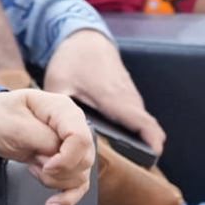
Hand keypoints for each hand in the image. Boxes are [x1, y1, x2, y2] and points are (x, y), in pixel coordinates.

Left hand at [0, 89, 93, 204]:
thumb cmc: (1, 116)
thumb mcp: (15, 124)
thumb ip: (41, 138)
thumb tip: (58, 154)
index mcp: (63, 110)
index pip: (81, 138)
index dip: (66, 158)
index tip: (46, 166)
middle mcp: (74, 126)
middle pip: (84, 159)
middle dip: (57, 170)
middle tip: (34, 161)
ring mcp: (73, 145)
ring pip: (80, 175)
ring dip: (54, 180)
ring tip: (33, 166)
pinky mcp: (68, 162)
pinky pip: (78, 185)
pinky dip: (67, 197)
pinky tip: (52, 204)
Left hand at [43, 29, 165, 153]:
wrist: (84, 38)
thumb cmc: (72, 60)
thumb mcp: (58, 85)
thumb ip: (59, 111)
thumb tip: (53, 136)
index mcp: (116, 99)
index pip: (146, 126)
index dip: (151, 145)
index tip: (147, 161)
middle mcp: (130, 99)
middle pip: (145, 131)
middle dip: (136, 151)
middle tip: (114, 167)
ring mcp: (131, 97)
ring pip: (139, 125)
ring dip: (132, 140)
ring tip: (107, 155)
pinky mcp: (127, 96)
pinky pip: (134, 117)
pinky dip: (127, 129)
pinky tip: (106, 137)